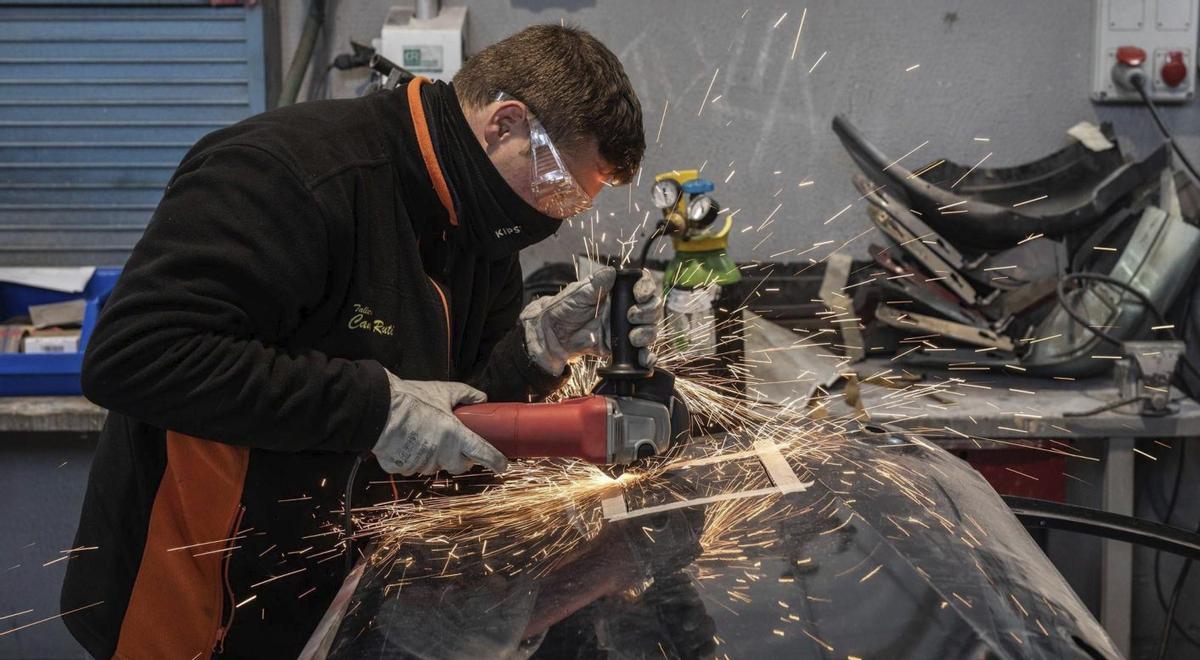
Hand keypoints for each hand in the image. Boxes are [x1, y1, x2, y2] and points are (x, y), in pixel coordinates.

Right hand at [372, 371, 507, 475]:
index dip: (496, 461)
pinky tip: (408, 442)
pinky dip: (414, 458)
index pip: (483, 453)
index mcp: (455, 435)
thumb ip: (466, 395)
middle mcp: (441, 453)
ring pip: (435, 466)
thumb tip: (482, 398)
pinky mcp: (403, 468)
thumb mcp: (443, 391)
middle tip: (454, 442)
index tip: (502, 465)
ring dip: (435, 456)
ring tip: (424, 435)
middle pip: (460, 465)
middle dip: (460, 457)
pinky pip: (414, 467)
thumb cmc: (412, 399)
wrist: (378, 407)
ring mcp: (421, 463)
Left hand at [521, 267, 663, 375]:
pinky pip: (639, 353)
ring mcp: (624, 329)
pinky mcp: (620, 347)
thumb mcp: (578, 292)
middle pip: (651, 308)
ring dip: (647, 333)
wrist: (552, 335)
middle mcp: (624, 309)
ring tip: (633, 337)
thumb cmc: (563, 309)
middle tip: (632, 316)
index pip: (643, 286)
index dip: (647, 289)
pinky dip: (646, 357)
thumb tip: (611, 272)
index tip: (641, 294)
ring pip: (649, 329)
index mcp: (617, 292)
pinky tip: (644, 358)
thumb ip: (596, 283)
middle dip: (648, 312)